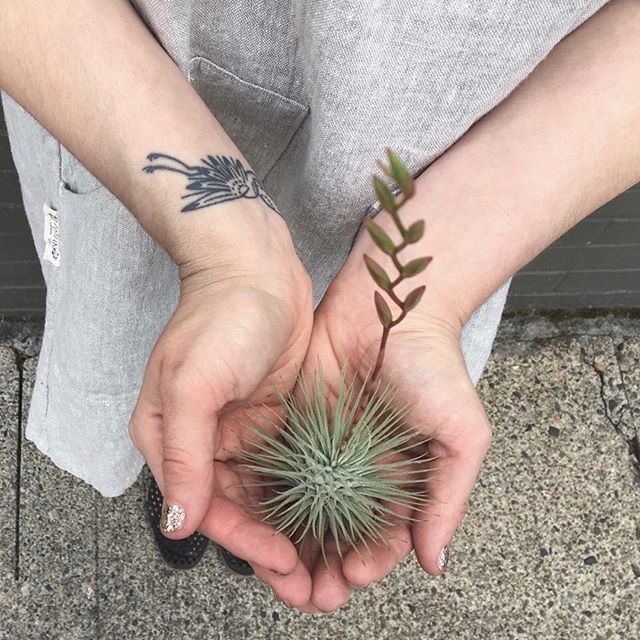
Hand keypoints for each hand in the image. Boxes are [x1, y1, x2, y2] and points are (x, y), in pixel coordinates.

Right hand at [128, 206, 315, 602]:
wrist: (257, 267)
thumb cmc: (219, 317)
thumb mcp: (193, 384)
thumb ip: (182, 455)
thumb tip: (175, 522)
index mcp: (174, 438)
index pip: (208, 507)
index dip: (246, 541)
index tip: (285, 563)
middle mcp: (207, 440)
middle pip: (240, 509)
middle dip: (273, 548)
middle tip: (311, 586)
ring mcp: (246, 428)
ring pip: (269, 494)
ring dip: (294, 528)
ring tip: (328, 563)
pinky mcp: (277, 415)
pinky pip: (292, 464)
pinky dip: (309, 493)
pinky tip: (335, 515)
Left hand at [294, 212, 492, 612]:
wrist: (389, 307)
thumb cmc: (434, 366)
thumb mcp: (461, 433)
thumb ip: (449, 498)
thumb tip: (435, 563)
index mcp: (402, 478)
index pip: (384, 537)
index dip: (368, 562)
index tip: (350, 580)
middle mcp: (360, 471)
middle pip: (340, 533)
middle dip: (326, 567)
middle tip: (308, 594)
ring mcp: (326, 450)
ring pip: (306, 511)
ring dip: (294, 545)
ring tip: (281, 574)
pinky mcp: (296, 426)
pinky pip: (281, 470)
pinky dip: (271, 501)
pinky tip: (260, 523)